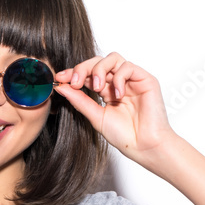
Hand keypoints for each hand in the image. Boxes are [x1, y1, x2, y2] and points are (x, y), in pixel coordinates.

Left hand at [53, 52, 174, 163]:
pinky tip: (117, 95)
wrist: (143, 146)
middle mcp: (118, 82)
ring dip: (99, 70)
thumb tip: (60, 86)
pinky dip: (119, 78)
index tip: (59, 78)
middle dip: (82, 68)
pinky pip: (127, 67)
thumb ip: (80, 100)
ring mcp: (131, 80)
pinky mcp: (145, 79)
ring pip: (112, 58)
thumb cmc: (123, 135)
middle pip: (98, 61)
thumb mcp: (95, 116)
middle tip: (75, 82)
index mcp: (106, 91)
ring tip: (97, 87)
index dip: (73, 73)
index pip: (88, 74)